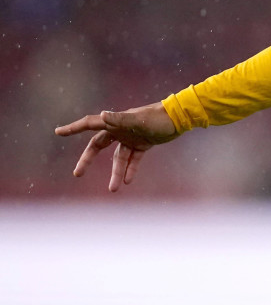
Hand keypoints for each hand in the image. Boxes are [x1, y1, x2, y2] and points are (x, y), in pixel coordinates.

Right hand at [55, 103, 179, 191]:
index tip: (58, 132)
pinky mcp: (143, 144)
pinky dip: (130, 169)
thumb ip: (120, 119)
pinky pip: (133, 159)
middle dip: (88, 159)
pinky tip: (127, 181)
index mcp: (116, 121)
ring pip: (118, 158)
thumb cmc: (158, 117)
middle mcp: (120, 129)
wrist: (180, 118)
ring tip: (113, 189)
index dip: (73, 128)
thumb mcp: (139, 120)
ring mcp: (131, 137)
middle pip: (98, 145)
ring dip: (116, 172)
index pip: (90, 124)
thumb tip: (101, 115)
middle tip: (77, 173)